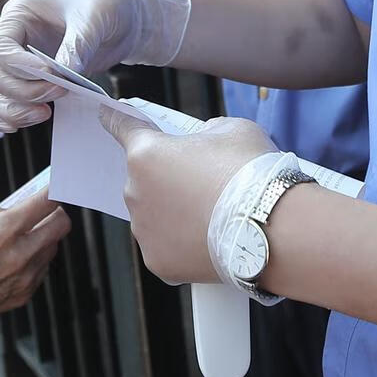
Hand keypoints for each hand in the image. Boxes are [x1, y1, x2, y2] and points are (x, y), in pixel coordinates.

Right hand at [0, 0, 191, 130]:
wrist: (123, 20)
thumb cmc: (106, 6)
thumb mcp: (96, 16)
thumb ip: (78, 44)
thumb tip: (63, 74)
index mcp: (20, 14)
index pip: (0, 46)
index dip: (19, 66)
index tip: (49, 74)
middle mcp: (14, 39)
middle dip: (27, 91)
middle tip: (61, 91)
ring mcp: (20, 62)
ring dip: (16, 111)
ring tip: (46, 113)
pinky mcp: (31, 82)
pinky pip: (5, 105)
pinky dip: (9, 118)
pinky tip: (25, 125)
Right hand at [0, 192, 70, 349]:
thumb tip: (13, 209)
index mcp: (3, 230)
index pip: (46, 202)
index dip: (53, 190)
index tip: (55, 187)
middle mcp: (20, 253)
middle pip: (61, 224)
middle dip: (55, 212)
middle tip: (44, 210)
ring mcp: (25, 276)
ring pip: (53, 246)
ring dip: (43, 237)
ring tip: (21, 238)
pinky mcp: (25, 293)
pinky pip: (42, 268)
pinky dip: (34, 258)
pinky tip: (13, 259)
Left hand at [101, 110, 275, 283]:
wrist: (271, 228)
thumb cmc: (251, 173)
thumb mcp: (232, 129)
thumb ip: (206, 131)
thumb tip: (204, 141)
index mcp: (146, 153)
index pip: (122, 127)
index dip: (115, 118)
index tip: (105, 115)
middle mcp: (134, 191)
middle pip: (144, 178)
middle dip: (167, 177)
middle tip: (204, 181)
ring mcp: (144, 230)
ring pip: (152, 214)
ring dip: (172, 211)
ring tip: (211, 213)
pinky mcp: (158, 262)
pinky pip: (164, 245)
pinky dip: (181, 241)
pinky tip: (208, 236)